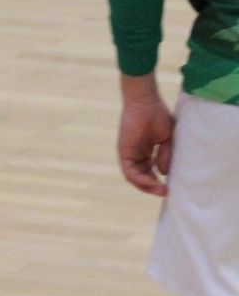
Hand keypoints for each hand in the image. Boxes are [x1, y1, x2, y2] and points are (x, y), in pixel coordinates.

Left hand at [117, 75, 173, 195]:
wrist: (146, 104)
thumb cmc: (158, 116)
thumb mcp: (167, 140)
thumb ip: (166, 156)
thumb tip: (164, 173)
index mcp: (146, 151)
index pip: (150, 171)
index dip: (159, 180)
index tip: (171, 185)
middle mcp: (136, 155)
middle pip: (142, 177)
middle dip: (154, 186)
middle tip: (166, 192)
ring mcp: (129, 154)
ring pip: (135, 178)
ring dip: (147, 186)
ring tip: (161, 190)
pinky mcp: (124, 153)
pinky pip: (129, 172)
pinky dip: (139, 179)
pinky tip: (152, 182)